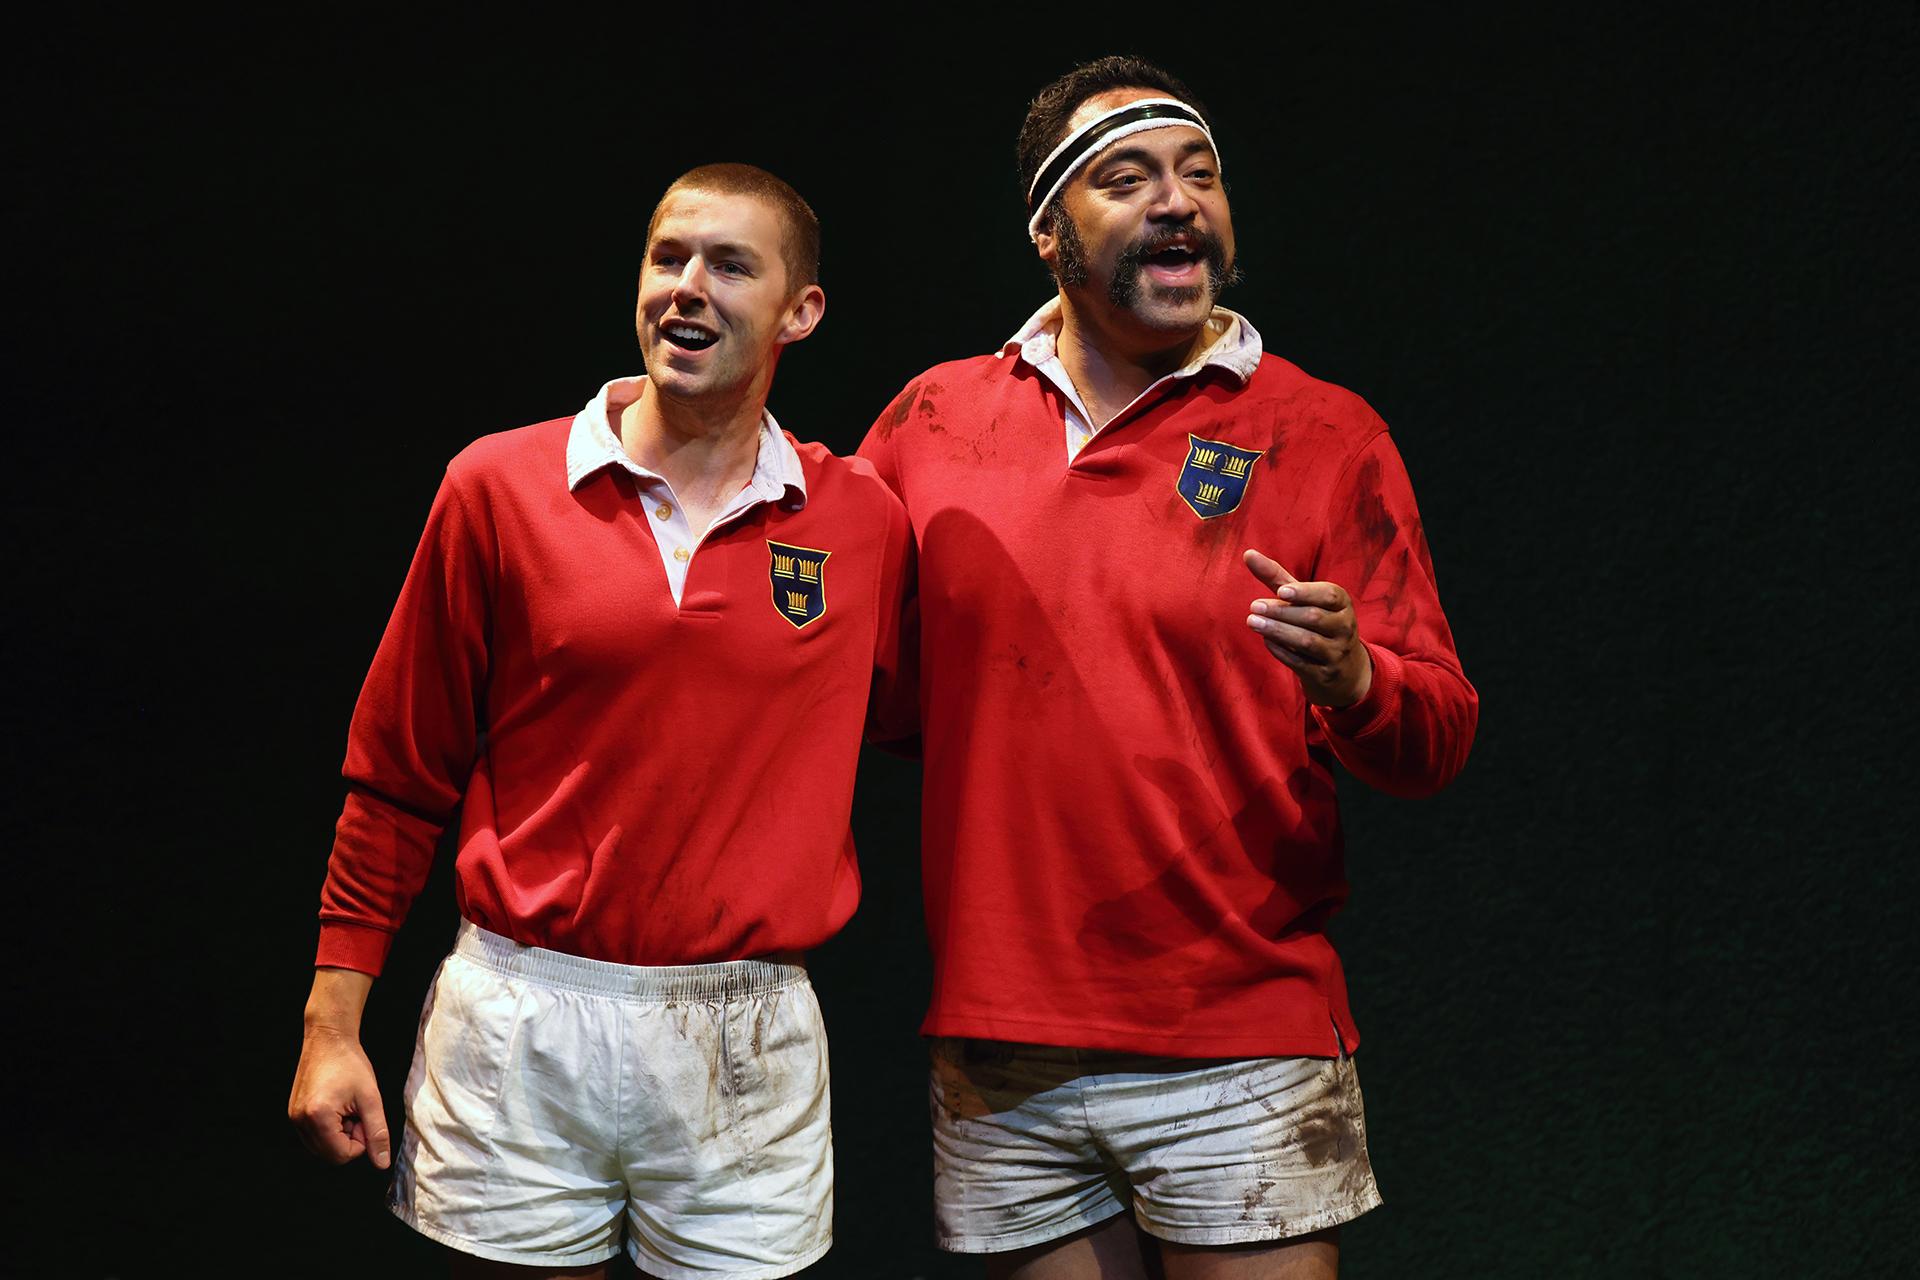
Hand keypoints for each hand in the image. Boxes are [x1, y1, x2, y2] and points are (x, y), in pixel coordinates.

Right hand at [288, 1025, 390, 1168]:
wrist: (328, 1038)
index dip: (361, 1141)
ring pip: (322, 1146)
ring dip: (339, 1133)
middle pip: (331, 1154)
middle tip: (357, 1111)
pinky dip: (329, 1127)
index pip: (342, 1155)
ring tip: (347, 1107)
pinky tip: (337, 1105)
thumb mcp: (371, 1098)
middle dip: (349, 1137)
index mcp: (318, 1117)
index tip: (364, 1117)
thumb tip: (382, 1163)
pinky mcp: (293, 1113)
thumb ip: (377, 1133)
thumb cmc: (350, 1063)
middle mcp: (299, 1121)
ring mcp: (293, 1118)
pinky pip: (314, 1135)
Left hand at [1243, 548, 1371, 707]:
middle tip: (1254, 606)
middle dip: (1282, 612)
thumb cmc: (1318, 624)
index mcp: (1342, 604)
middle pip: (1313, 617)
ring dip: (1278, 631)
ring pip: (1307, 641)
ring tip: (1253, 622)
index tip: (1281, 590)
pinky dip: (1282, 652)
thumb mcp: (1303, 600)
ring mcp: (1336, 652)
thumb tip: (1247, 553)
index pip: (1329, 595)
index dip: (1306, 592)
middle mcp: (1344, 627)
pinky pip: (1301, 663)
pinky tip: (1266, 641)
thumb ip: (1277, 577)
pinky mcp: (1325, 674)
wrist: (1345, 670)